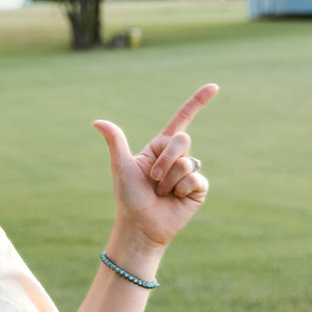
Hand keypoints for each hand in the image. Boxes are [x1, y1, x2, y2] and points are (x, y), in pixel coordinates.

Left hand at [91, 84, 217, 249]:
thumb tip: (97, 121)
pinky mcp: (198, 188)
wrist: (140, 224)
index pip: (181, 120)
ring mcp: (189, 172)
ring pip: (187, 162)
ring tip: (161, 193)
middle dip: (165, 159)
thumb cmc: (128, 197)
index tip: (213, 86)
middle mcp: (176, 158)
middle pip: (182, 140)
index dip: (197, 103)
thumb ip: (115, 141)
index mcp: (159, 148)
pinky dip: (181, 189)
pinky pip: (195, 178)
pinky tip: (175, 198)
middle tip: (153, 179)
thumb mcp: (121, 166)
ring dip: (169, 180)